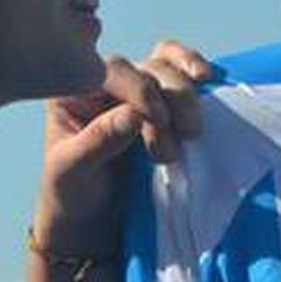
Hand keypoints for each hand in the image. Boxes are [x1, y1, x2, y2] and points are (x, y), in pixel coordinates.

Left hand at [32, 40, 211, 253]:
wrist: (93, 215)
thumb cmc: (73, 191)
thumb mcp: (72, 173)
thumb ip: (98, 142)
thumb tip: (131, 114)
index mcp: (76, 92)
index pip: (112, 73)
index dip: (141, 90)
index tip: (160, 121)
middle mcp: (104, 82)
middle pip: (146, 68)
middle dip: (170, 99)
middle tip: (181, 141)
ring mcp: (134, 87)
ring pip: (166, 66)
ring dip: (186, 95)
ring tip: (191, 134)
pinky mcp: (160, 97)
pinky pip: (178, 69)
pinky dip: (194, 69)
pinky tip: (208, 79)